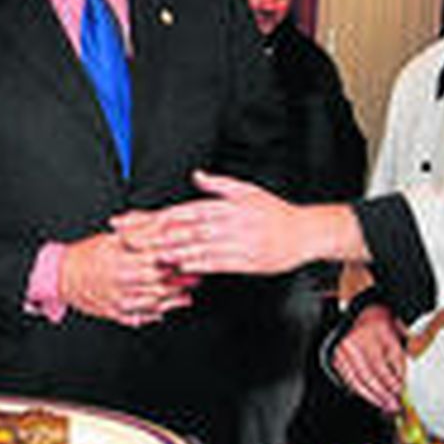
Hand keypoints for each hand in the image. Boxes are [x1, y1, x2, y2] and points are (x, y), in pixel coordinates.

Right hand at [60, 229, 193, 327]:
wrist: (61, 277)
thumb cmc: (87, 255)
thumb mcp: (112, 238)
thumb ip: (138, 232)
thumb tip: (164, 223)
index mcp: (123, 260)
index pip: (158, 258)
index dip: (177, 256)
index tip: (191, 255)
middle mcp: (124, 281)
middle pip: (161, 282)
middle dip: (181, 280)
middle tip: (197, 276)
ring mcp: (121, 299)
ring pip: (155, 302)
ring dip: (173, 299)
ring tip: (185, 293)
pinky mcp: (117, 312)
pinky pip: (141, 317)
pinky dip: (155, 313)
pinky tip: (165, 308)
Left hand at [152, 170, 353, 274]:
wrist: (305, 232)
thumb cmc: (275, 212)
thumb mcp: (248, 190)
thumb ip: (219, 184)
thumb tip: (196, 175)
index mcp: (229, 205)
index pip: (189, 210)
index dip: (164, 216)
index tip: (146, 220)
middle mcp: (232, 222)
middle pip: (189, 229)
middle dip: (161, 236)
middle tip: (138, 241)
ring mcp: (240, 242)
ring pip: (202, 247)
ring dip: (176, 252)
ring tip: (155, 255)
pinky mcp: (248, 261)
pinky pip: (219, 264)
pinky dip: (200, 266)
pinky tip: (184, 268)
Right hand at [330, 305, 407, 413]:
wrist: (360, 312)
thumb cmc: (379, 324)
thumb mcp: (395, 335)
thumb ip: (399, 358)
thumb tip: (402, 382)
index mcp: (373, 333)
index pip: (382, 364)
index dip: (392, 381)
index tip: (400, 392)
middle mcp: (355, 341)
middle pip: (368, 374)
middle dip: (382, 393)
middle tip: (393, 404)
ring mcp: (343, 350)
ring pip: (356, 379)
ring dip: (371, 395)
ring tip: (383, 404)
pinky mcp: (335, 357)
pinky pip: (347, 377)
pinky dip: (358, 389)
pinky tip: (368, 395)